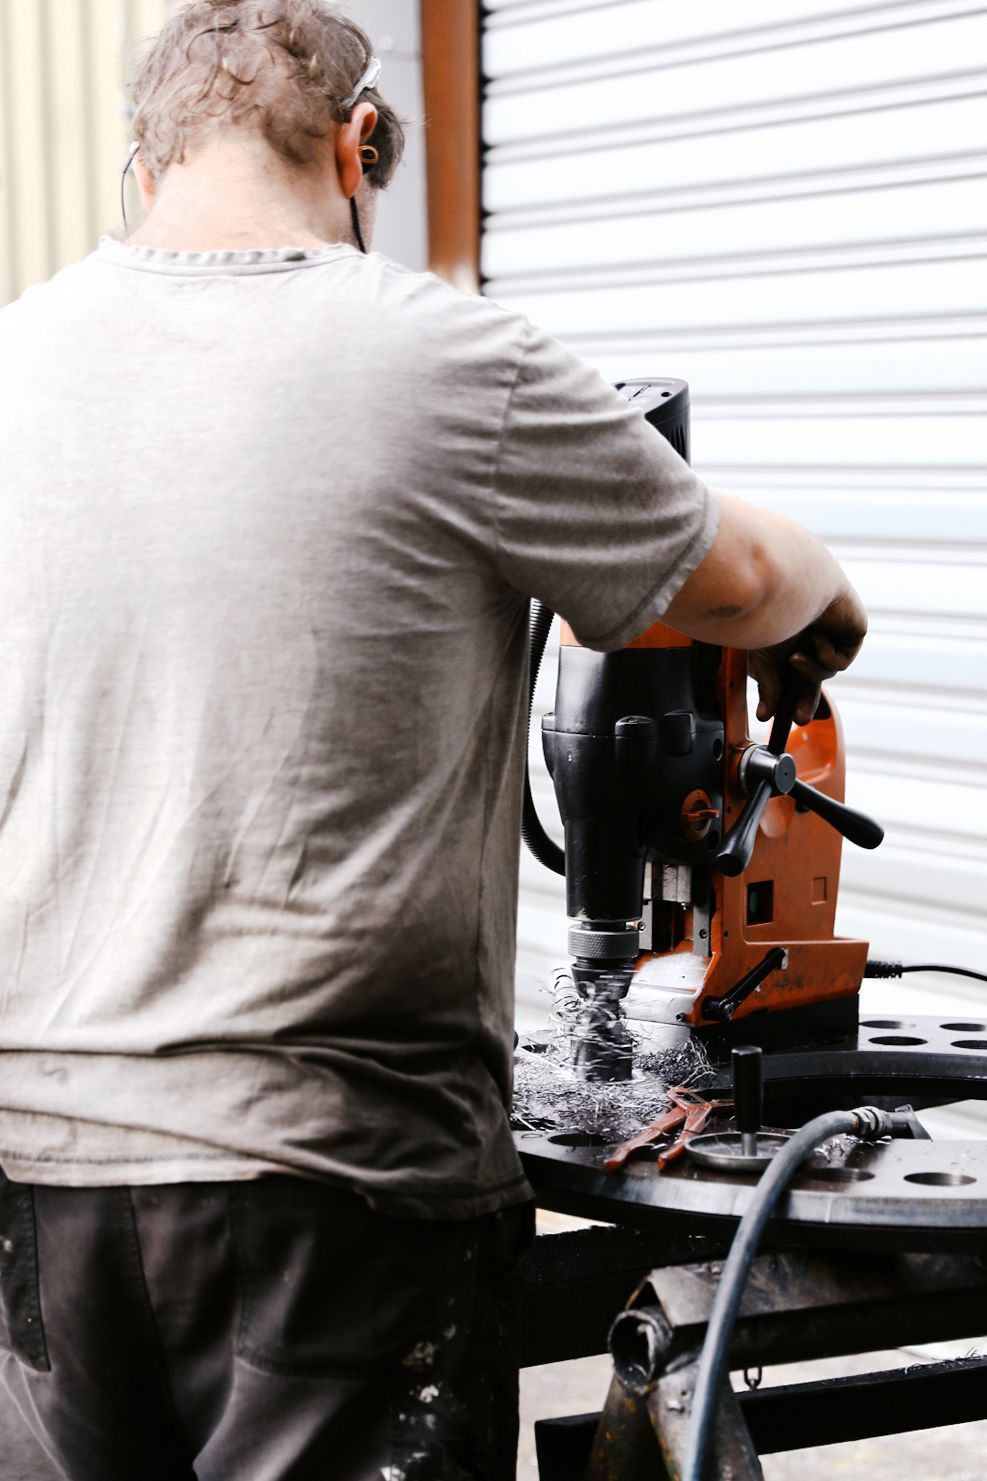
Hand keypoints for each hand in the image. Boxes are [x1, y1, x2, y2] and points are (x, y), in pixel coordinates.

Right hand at [748, 584, 866, 726]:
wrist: (794, 587)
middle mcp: (808, 634)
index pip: (788, 672)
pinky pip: (839, 661)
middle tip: (800, 718)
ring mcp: (832, 633)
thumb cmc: (774, 612)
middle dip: (805, 699)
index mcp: (786, 637)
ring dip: (809, 670)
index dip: (784, 695)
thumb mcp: (763, 658)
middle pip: (811, 677)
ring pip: (825, 672)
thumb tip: (765, 715)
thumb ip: (769, 687)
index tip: (772, 717)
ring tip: (796, 656)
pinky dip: (825, 655)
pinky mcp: (852, 633)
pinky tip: (817, 637)